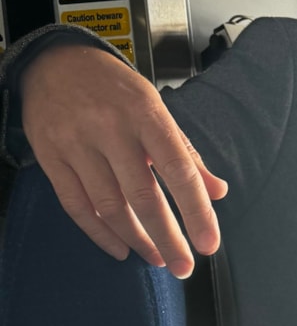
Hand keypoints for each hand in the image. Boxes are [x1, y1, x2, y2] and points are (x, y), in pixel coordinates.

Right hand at [20, 44, 226, 277]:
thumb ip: (186, 153)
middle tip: (183, 266)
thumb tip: (217, 191)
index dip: (196, 211)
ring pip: (109, 206)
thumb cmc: (114, 89)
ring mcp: (76, 142)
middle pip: (143, 196)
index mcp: (146, 114)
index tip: (208, 244)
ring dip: (137, 239)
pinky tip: (120, 248)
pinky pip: (76, 205)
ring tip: (157, 257)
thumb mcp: (156, 108)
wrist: (55, 59)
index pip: (178, 170)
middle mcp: (111, 128)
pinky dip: (99, 233)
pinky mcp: (51, 155)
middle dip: (167, 238)